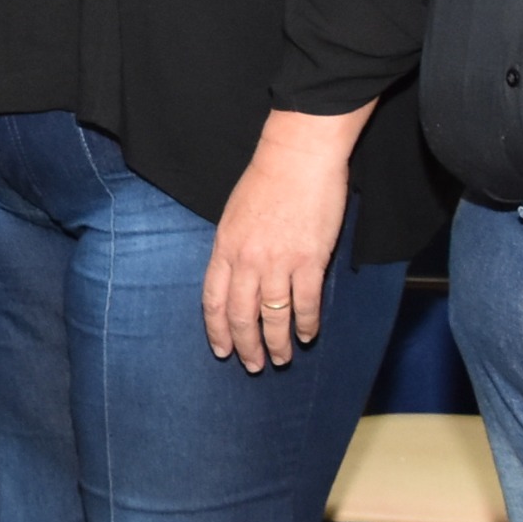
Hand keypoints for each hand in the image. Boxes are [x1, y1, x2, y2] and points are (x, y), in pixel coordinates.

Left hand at [202, 107, 361, 370]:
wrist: (299, 156)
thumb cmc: (267, 179)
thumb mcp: (234, 215)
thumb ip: (234, 249)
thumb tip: (238, 278)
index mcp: (225, 248)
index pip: (213, 301)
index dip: (217, 330)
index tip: (222, 350)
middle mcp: (247, 260)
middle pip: (241, 315)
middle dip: (246, 346)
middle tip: (254, 365)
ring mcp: (278, 262)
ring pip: (273, 317)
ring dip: (277, 343)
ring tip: (282, 359)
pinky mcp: (309, 260)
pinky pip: (305, 303)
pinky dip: (306, 323)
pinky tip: (307, 335)